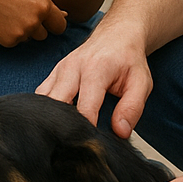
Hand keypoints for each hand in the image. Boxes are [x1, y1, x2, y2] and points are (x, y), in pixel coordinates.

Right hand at [0, 0, 66, 45]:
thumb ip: (46, 4)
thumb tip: (65, 15)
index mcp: (44, 5)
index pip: (60, 25)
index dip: (53, 24)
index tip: (46, 21)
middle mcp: (35, 20)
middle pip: (44, 35)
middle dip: (35, 27)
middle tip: (18, 13)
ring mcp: (22, 32)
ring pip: (29, 38)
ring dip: (22, 31)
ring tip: (6, 13)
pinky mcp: (8, 40)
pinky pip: (14, 42)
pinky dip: (8, 34)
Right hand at [37, 27, 152, 136]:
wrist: (117, 34)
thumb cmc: (129, 59)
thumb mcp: (142, 83)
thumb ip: (132, 107)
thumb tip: (120, 131)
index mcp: (96, 70)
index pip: (84, 108)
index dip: (86, 130)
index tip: (91, 147)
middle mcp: (72, 68)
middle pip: (55, 103)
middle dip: (62, 126)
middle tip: (73, 146)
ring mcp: (59, 69)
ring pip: (42, 99)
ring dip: (50, 118)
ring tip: (63, 135)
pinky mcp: (53, 73)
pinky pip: (40, 94)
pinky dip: (44, 109)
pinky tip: (57, 122)